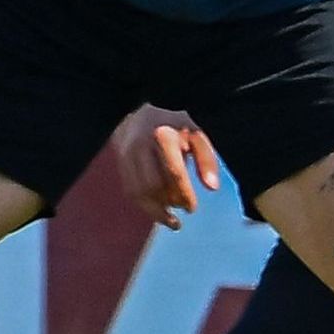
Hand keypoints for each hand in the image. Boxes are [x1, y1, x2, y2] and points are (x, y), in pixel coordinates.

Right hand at [111, 107, 223, 228]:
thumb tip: (212, 188)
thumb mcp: (196, 135)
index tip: (192, 208)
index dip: (184, 194)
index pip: (173, 172)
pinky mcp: (121, 164)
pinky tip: (160, 214)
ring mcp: (127, 155)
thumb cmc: (176, 125)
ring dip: (156, 211)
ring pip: (138, 192)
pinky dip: (145, 207)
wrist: (143, 112)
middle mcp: (141, 145)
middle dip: (170, 202)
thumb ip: (206, 159)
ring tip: (173, 221)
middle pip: (153, 186)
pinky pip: (131, 192)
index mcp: (163, 135)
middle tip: (186, 208)